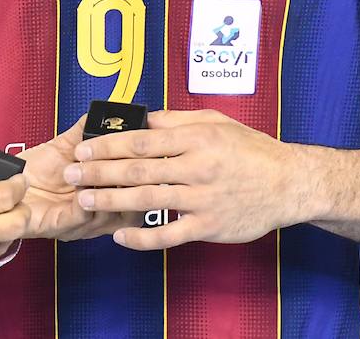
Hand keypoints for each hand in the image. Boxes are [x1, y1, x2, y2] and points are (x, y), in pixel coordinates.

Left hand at [19, 116, 133, 240]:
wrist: (5, 185)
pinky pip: (82, 217)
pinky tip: (84, 185)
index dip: (143, 174)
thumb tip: (104, 112)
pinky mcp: (62, 226)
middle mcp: (96, 214)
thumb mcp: (66, 147)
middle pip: (132, 208)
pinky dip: (87, 201)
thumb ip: (86, 131)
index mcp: (103, 197)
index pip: (138, 193)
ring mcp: (81, 223)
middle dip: (132, 183)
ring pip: (110, 213)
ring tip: (100, 169)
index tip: (142, 153)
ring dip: (107, 189)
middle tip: (127, 161)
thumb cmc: (34, 173)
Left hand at [67, 109, 311, 250]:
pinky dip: (142, 238)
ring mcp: (202, 199)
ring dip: (111, 202)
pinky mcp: (209, 227)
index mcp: (196, 138)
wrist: (289, 184)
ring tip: (84, 201)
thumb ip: (176, 122)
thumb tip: (140, 120)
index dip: (107, 146)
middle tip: (70, 176)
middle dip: (99, 173)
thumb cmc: (251, 149)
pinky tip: (119, 235)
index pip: (141, 141)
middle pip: (138, 170)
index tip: (82, 149)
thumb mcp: (215, 122)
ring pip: (148, 200)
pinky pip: (169, 235)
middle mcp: (197, 168)